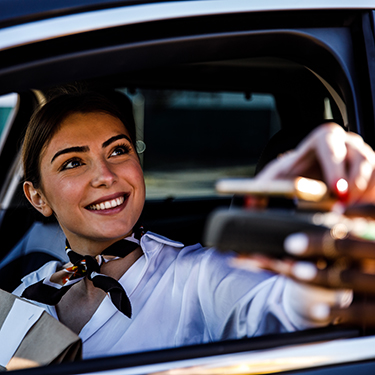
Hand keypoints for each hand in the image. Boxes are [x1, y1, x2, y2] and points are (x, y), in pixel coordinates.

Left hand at [256, 123, 374, 204]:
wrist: (310, 179)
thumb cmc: (293, 178)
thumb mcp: (277, 180)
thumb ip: (263, 188)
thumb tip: (249, 204)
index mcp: (323, 139)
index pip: (331, 145)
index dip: (335, 167)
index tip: (335, 191)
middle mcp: (347, 143)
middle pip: (359, 158)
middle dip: (353, 186)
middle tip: (343, 210)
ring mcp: (365, 154)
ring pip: (373, 171)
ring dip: (363, 195)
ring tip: (347, 214)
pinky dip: (370, 198)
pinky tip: (357, 211)